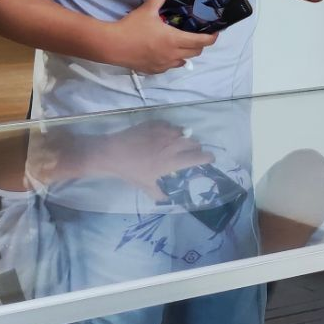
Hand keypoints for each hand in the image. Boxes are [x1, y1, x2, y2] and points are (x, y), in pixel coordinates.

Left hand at [85, 119, 214, 191]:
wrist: (113, 153)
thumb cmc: (131, 171)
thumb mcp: (146, 186)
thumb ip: (160, 194)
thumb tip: (168, 200)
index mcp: (173, 160)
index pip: (199, 157)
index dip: (208, 158)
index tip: (210, 159)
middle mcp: (173, 144)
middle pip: (195, 143)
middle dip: (196, 148)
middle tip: (191, 153)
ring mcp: (164, 131)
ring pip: (184, 132)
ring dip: (184, 138)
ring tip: (177, 144)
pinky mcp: (155, 123)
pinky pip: (170, 125)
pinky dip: (171, 130)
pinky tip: (163, 136)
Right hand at [105, 0, 215, 74]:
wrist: (113, 45)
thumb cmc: (131, 27)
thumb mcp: (147, 8)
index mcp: (174, 39)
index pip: (201, 41)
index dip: (212, 38)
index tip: (215, 32)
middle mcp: (172, 54)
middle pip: (196, 52)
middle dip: (200, 44)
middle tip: (197, 34)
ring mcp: (164, 64)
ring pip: (184, 61)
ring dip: (187, 53)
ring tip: (181, 43)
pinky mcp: (154, 70)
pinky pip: (170, 66)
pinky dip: (173, 60)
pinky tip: (166, 52)